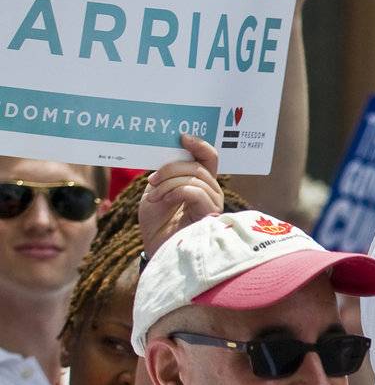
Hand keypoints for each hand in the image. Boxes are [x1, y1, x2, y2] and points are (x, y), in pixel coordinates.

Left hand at [138, 134, 223, 254]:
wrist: (155, 248)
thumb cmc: (156, 223)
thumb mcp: (156, 191)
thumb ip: (167, 175)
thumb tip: (173, 156)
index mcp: (199, 183)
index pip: (208, 158)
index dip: (199, 145)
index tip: (182, 136)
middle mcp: (211, 191)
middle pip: (198, 166)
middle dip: (171, 168)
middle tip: (152, 180)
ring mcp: (213, 204)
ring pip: (196, 178)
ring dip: (169, 184)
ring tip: (155, 198)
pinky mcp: (210, 216)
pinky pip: (196, 192)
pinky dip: (176, 192)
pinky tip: (164, 201)